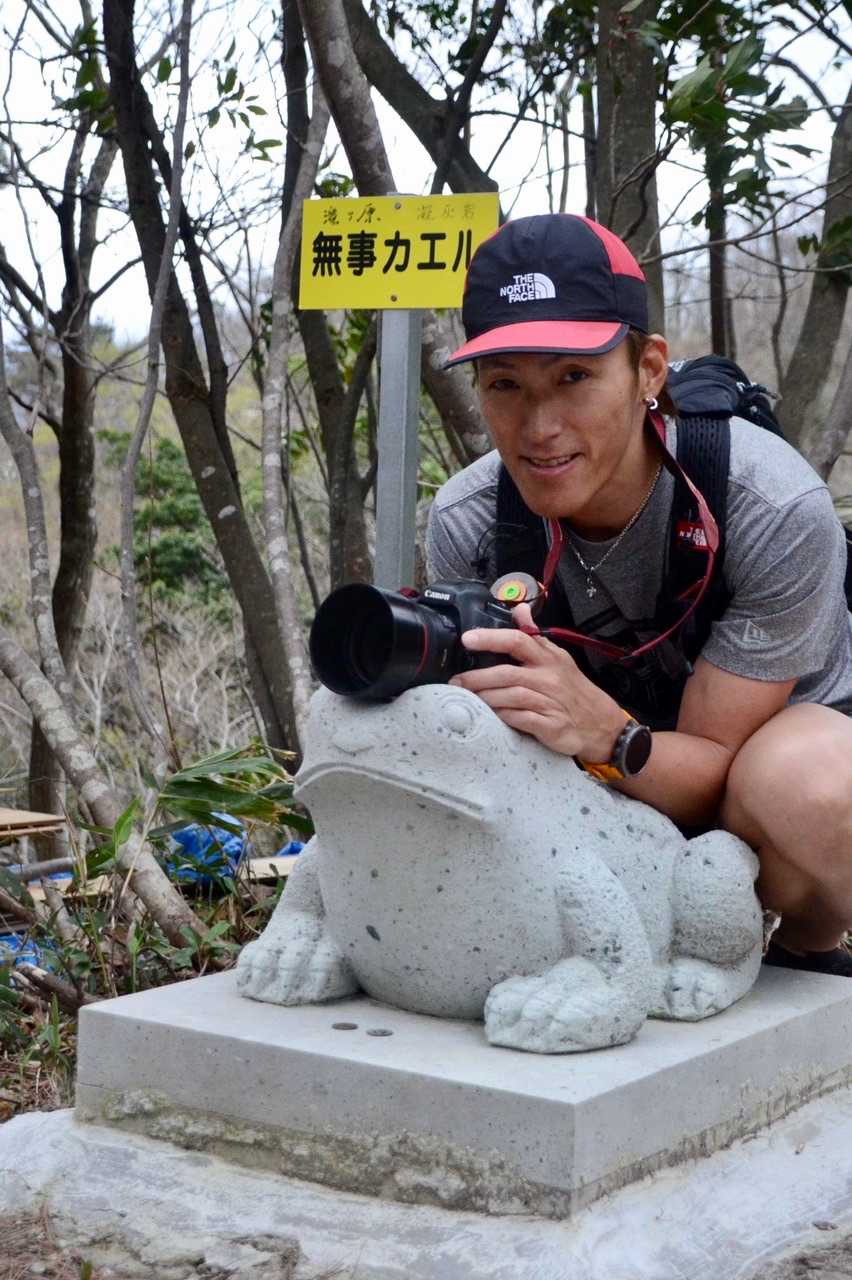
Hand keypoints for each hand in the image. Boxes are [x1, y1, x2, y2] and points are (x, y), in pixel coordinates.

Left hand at [448, 604, 626, 760]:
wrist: (603, 725)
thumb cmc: (574, 690)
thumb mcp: (558, 658)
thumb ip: (534, 635)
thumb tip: (520, 609)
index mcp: (549, 658)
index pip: (519, 641)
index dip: (491, 638)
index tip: (467, 639)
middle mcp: (550, 678)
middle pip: (507, 673)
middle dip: (477, 678)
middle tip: (456, 682)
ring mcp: (551, 702)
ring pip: (511, 696)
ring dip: (486, 698)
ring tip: (470, 698)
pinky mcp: (551, 725)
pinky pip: (521, 719)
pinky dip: (504, 716)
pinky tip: (493, 716)